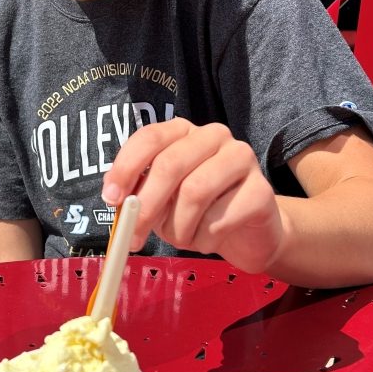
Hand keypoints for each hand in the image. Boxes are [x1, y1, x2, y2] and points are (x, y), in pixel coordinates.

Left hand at [101, 118, 284, 272]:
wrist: (249, 235)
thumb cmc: (199, 213)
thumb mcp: (162, 201)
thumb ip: (140, 195)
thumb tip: (118, 202)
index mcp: (184, 132)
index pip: (149, 138)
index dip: (126, 168)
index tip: (111, 199)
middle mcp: (214, 136)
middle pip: (170, 164)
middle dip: (146, 206)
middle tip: (133, 237)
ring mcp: (241, 158)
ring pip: (195, 192)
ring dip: (179, 227)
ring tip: (183, 238)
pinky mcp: (261, 190)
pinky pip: (220, 219)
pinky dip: (204, 239)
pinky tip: (209, 240)